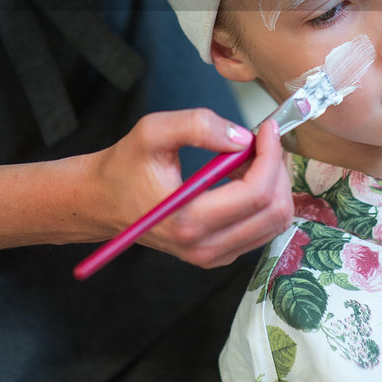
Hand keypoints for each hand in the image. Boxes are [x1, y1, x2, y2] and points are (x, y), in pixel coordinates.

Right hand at [87, 110, 293, 267]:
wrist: (103, 202)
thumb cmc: (124, 166)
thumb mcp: (152, 131)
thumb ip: (197, 125)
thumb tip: (243, 138)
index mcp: (188, 221)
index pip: (256, 194)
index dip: (271, 156)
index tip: (267, 128)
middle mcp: (204, 247)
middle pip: (274, 212)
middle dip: (278, 169)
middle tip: (264, 139)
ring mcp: (213, 256)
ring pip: (275, 223)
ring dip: (274, 183)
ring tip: (252, 155)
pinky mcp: (219, 255)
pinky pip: (262, 230)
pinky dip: (265, 199)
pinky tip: (243, 176)